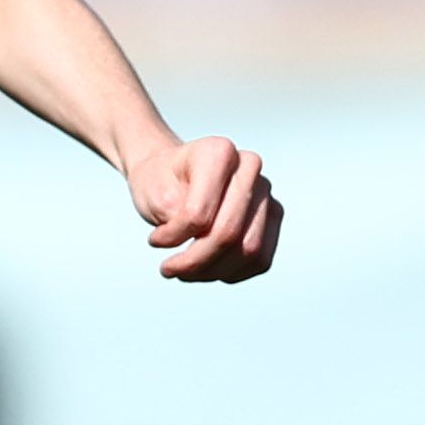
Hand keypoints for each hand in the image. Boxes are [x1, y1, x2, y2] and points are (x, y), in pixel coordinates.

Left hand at [127, 134, 280, 283]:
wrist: (171, 176)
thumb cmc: (161, 182)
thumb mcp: (153, 196)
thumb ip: (177, 219)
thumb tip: (203, 240)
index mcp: (219, 152)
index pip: (200, 213)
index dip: (175, 237)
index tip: (155, 241)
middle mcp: (249, 168)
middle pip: (229, 234)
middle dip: (194, 262)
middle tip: (168, 269)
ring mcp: (265, 193)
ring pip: (249, 251)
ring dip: (212, 271)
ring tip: (184, 271)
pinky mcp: (272, 218)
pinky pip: (259, 260)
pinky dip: (230, 272)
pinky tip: (205, 267)